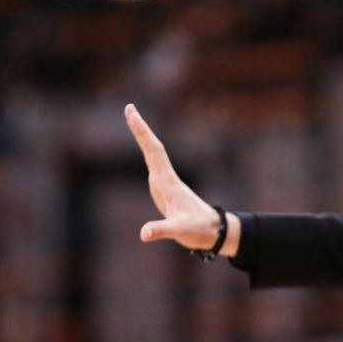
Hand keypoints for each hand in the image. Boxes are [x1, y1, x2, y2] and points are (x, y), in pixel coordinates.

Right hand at [125, 104, 239, 256]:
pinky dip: (146, 151)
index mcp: (168, 183)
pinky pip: (153, 164)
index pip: (154, 153)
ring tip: (133, 119)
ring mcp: (165, 182)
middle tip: (129, 107)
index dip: (143, 134)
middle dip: (140, 128)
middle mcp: (166, 178)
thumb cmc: (198, 229)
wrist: (213, 230)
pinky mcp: (164, 189)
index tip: (133, 114)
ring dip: (143, 136)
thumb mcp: (179, 231)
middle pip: (152, 148)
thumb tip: (143, 234)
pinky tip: (144, 145)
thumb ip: (161, 230)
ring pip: (153, 154)